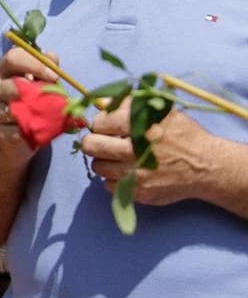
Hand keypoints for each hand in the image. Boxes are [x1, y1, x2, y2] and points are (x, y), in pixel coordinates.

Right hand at [0, 47, 59, 165]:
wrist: (12, 137)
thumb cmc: (30, 103)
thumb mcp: (39, 83)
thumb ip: (46, 69)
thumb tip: (52, 58)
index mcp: (3, 70)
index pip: (13, 58)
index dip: (35, 64)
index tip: (55, 76)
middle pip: (12, 85)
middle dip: (37, 92)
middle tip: (57, 100)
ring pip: (15, 110)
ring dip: (37, 115)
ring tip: (50, 118)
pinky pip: (18, 131)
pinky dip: (33, 132)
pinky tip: (39, 131)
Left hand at [82, 103, 214, 205]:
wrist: (206, 167)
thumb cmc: (183, 136)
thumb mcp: (162, 112)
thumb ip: (130, 105)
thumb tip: (104, 104)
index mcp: (141, 127)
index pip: (100, 123)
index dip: (102, 123)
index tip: (108, 126)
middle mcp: (136, 151)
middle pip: (91, 146)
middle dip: (95, 141)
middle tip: (105, 141)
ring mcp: (136, 175)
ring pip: (98, 166)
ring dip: (105, 161)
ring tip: (120, 157)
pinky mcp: (138, 193)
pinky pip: (109, 185)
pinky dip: (115, 178)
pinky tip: (128, 172)